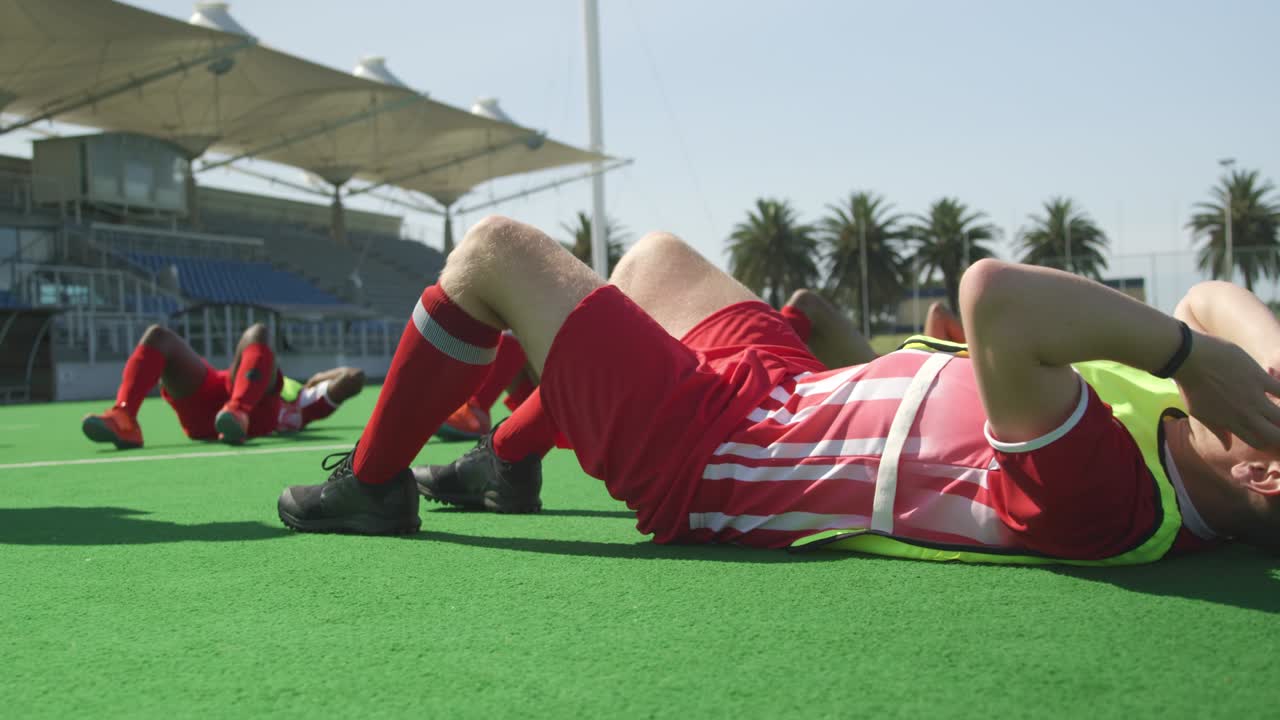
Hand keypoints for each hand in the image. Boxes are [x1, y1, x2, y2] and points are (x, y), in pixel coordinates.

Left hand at [1174, 331, 1279, 451]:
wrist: (1189, 359)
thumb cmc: (1191, 386)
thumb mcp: (1199, 412)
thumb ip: (1217, 430)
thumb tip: (1227, 447)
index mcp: (1232, 424)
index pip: (1259, 443)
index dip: (1268, 443)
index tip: (1271, 434)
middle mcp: (1246, 414)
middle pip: (1275, 435)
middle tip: (1279, 426)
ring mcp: (1254, 396)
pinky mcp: (1259, 377)